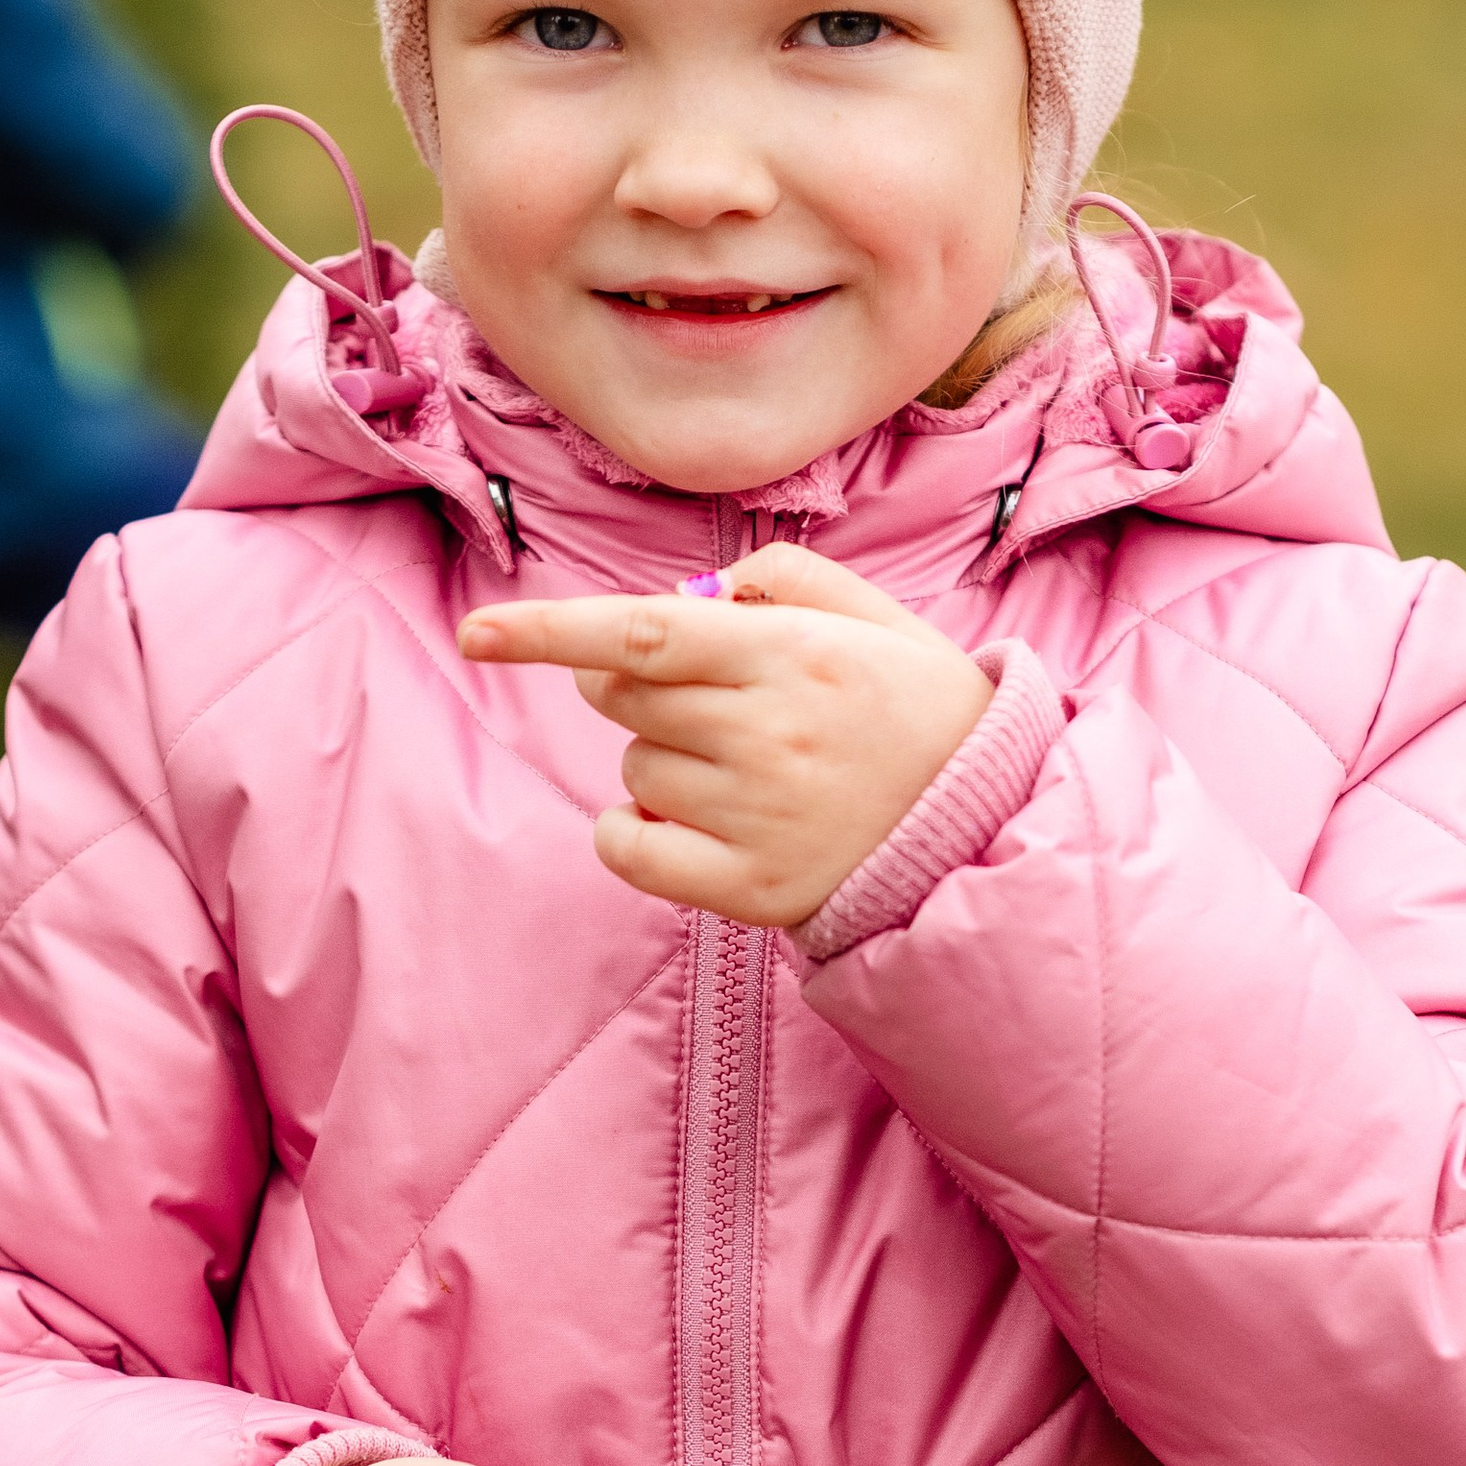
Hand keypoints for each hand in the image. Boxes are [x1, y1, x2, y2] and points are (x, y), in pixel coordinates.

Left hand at [457, 544, 992, 925]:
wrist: (990, 830)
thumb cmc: (918, 710)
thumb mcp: (873, 616)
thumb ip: (778, 578)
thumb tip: (682, 590)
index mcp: (794, 654)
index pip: (643, 632)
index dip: (548, 631)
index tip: (476, 633)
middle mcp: (769, 733)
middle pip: (623, 699)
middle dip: (634, 688)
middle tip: (708, 700)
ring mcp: (757, 815)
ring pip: (634, 768)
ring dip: (662, 760)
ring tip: (748, 770)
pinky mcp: (750, 887)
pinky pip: (632, 847)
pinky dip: (635, 831)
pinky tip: (689, 823)